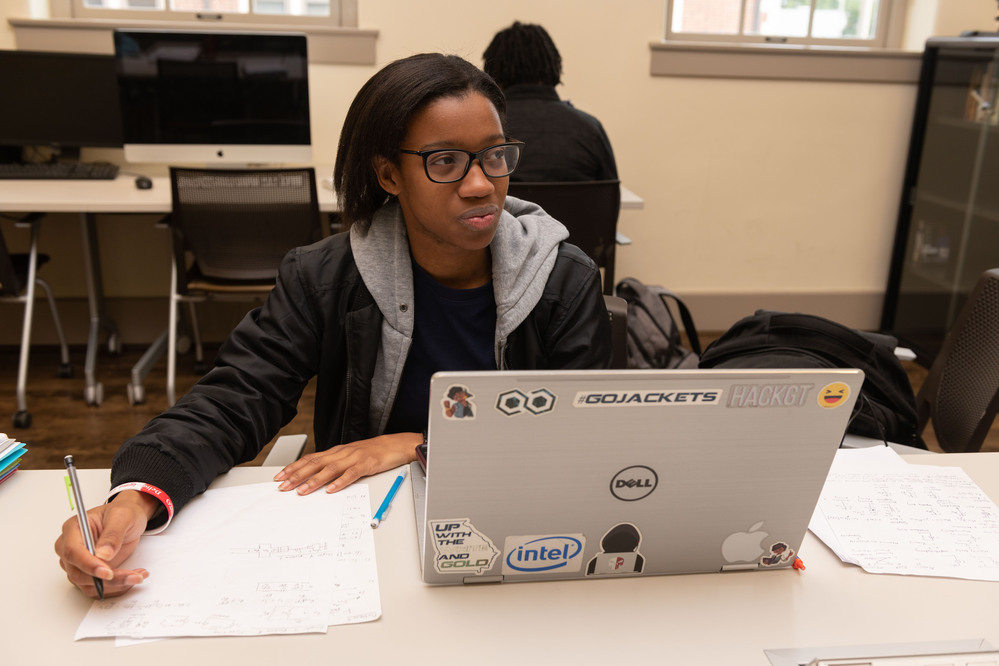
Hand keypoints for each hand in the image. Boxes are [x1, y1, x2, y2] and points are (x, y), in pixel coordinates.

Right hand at [54, 490, 156, 597]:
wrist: (128, 519)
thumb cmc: (123, 513)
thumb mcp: (123, 516)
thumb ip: (112, 534)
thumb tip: (102, 554)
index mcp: (73, 529)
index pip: (72, 552)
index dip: (88, 564)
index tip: (107, 572)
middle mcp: (69, 548)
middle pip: (78, 573)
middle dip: (106, 579)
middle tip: (131, 576)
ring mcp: (77, 563)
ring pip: (87, 584)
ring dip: (114, 585)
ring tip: (137, 575)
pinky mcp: (88, 573)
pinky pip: (96, 588)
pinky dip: (115, 587)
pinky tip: (132, 577)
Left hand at [274, 432, 420, 494]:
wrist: (396, 444)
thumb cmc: (373, 452)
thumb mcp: (350, 456)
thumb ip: (335, 465)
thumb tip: (317, 478)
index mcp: (337, 452)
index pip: (310, 459)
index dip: (294, 467)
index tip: (280, 476)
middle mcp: (342, 453)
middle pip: (315, 464)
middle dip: (297, 476)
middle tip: (283, 486)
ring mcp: (354, 458)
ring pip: (330, 470)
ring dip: (314, 481)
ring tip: (302, 491)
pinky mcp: (367, 464)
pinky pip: (351, 474)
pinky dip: (340, 482)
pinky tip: (331, 490)